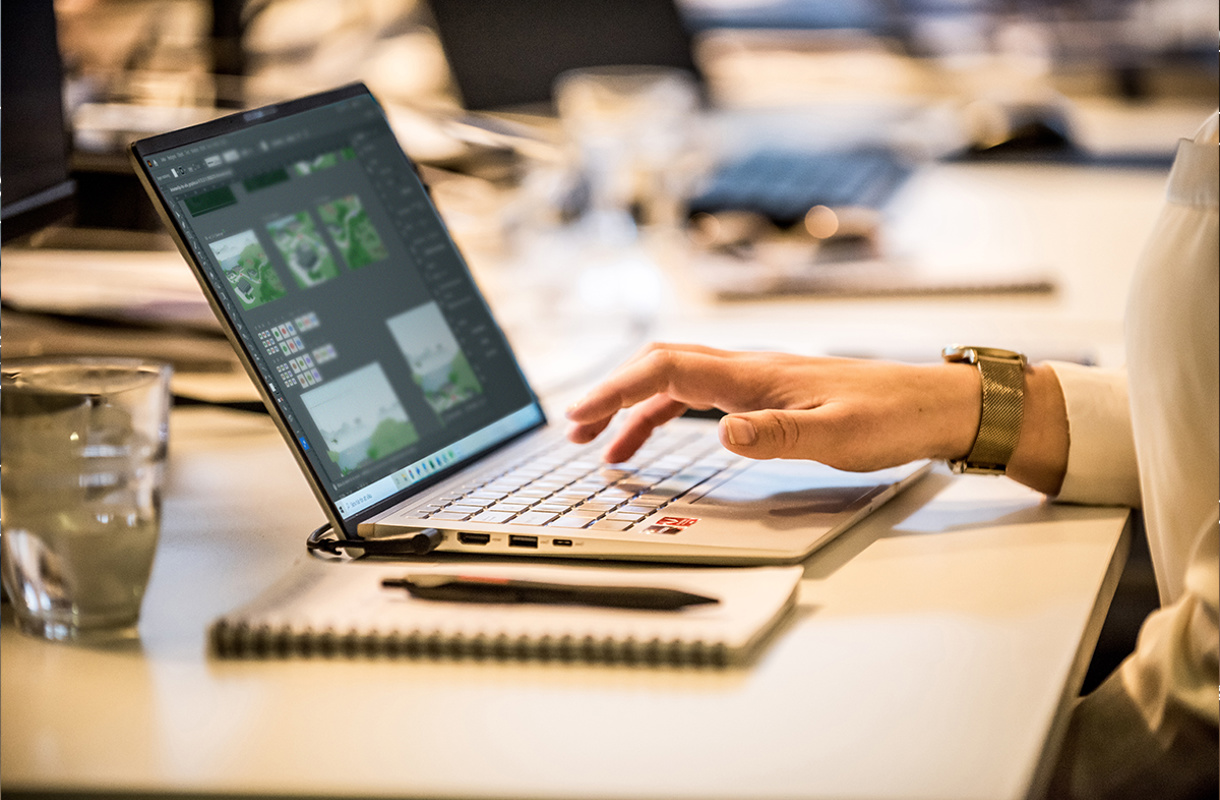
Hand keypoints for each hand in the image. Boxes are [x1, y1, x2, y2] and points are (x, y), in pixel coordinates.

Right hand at [564, 342, 981, 470]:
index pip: (666, 371)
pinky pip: (700, 398)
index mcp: (755, 375)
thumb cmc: (892, 417)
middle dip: (611, 396)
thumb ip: (778, 434)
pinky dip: (667, 415)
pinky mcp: (768, 394)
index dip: (617, 391)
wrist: (934, 405)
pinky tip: (661, 439)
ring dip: (634, 410)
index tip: (579, 417)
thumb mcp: (838, 434)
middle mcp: (749, 370)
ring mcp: (757, 380)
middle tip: (575, 431)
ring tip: (604, 447)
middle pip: (659, 369)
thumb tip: (721, 432)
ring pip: (676, 384)